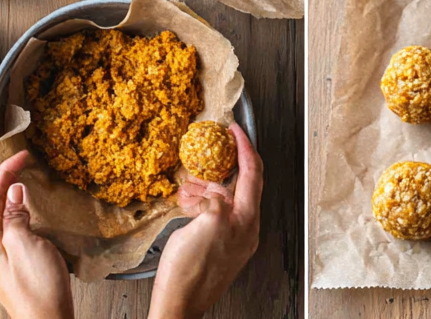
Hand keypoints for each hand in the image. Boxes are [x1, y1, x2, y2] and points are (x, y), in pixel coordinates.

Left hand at [0, 151, 73, 318]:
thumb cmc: (38, 288)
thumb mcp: (26, 242)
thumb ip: (15, 214)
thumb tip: (13, 192)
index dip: (8, 170)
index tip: (21, 154)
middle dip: (10, 184)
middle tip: (25, 164)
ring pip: (3, 221)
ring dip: (15, 202)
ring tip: (28, 186)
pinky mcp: (6, 269)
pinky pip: (9, 235)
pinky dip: (19, 220)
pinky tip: (29, 218)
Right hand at [148, 123, 262, 318]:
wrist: (177, 306)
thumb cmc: (189, 272)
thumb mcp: (206, 222)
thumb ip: (216, 199)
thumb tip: (215, 193)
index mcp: (247, 221)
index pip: (252, 173)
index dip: (245, 146)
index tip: (236, 129)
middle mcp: (245, 229)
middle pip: (242, 184)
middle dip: (224, 165)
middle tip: (211, 150)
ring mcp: (233, 239)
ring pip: (226, 198)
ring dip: (209, 184)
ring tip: (190, 181)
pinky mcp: (219, 246)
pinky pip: (216, 213)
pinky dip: (204, 201)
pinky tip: (189, 200)